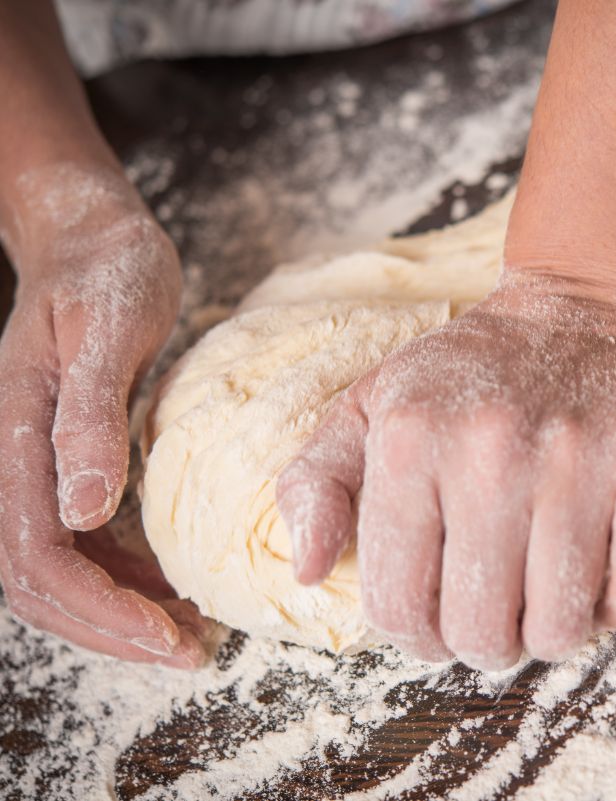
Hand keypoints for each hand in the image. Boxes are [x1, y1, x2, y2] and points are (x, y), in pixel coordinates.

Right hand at [0, 164, 205, 666]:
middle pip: (36, 580)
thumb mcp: (110, 331)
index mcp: (13, 435)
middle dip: (109, 628)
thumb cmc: (107, 272)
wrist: (92, 238)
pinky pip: (76, 539)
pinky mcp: (59, 460)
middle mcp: (10, 459)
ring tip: (184, 632)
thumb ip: (90, 419)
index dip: (99, 609)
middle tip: (187, 653)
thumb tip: (83, 511)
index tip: (168, 636)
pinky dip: (119, 572)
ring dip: (114, 609)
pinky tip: (167, 584)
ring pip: (53, 568)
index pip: (37, 556)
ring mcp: (30, 463)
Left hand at [277, 275, 615, 668]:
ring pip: (561, 627)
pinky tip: (596, 580)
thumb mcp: (371, 405)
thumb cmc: (470, 370)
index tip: (434, 622)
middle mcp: (493, 453)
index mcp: (412, 442)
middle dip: (481, 644)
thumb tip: (309, 573)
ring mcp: (579, 461)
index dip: (414, 636)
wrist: (585, 306)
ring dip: (548, 634)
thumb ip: (317, 483)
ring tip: (542, 598)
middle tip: (492, 616)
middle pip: (482, 630)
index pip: (398, 605)